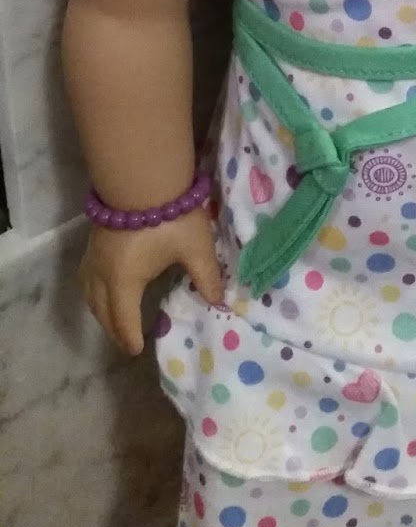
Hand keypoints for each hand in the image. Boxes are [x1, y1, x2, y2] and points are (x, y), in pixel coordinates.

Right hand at [78, 206, 223, 355]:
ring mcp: (94, 255)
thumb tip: (219, 301)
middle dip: (113, 328)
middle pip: (102, 310)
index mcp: (125, 282)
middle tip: (126, 341)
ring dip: (99, 310)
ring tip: (112, 318)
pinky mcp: (93, 238)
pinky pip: (85, 275)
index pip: (124, 320)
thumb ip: (207, 276)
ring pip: (89, 293)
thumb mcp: (195, 248)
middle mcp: (102, 273)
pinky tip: (102, 284)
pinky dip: (92, 290)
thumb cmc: (170, 215)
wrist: (142, 176)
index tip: (137, 350)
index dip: (130, 337)